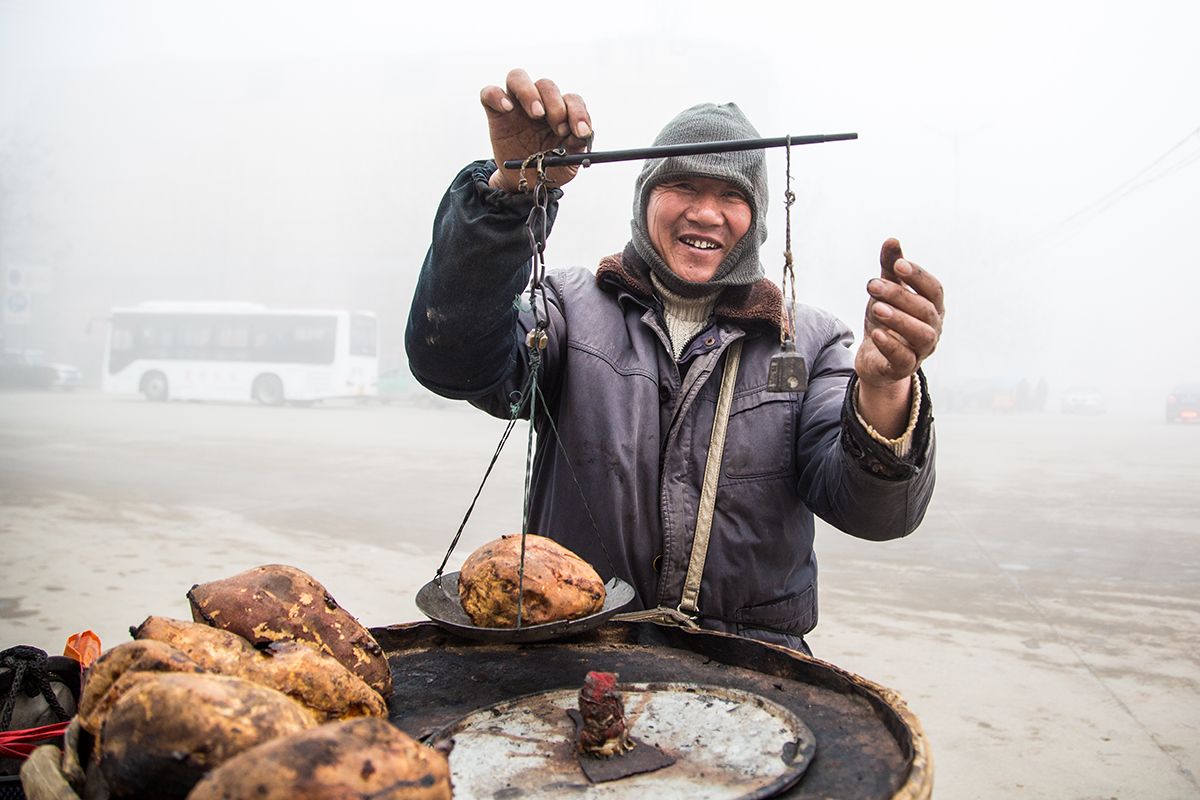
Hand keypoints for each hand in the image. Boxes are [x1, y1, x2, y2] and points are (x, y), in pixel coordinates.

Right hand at [480, 69, 592, 193]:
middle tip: (559, 128)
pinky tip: (507, 108)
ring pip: (518, 77)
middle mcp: (539, 103)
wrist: (526, 182)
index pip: (571, 100)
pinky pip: (490, 93)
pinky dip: (497, 96)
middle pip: (546, 85)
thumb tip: (584, 133)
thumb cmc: (549, 166)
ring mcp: (516, 105)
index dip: (578, 112)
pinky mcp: (496, 113)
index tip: (581, 132)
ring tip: (537, 114)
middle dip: (555, 104)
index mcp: (560, 112)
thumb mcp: (567, 161)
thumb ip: (576, 145)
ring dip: (529, 92)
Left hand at [854, 238, 944, 435]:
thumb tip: (892, 240)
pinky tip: (876, 333)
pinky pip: (904, 358)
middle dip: (899, 295)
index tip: (897, 264)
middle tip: (872, 285)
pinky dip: (891, 345)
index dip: (918, 276)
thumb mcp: (885, 292)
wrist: (875, 358)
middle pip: (925, 310)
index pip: (934, 289)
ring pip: (920, 334)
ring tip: (876, 308)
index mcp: (932, 307)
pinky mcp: (904, 368)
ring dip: (899, 319)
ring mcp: (922, 350)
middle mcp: (933, 328)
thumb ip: (889, 269)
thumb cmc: (886, 320)